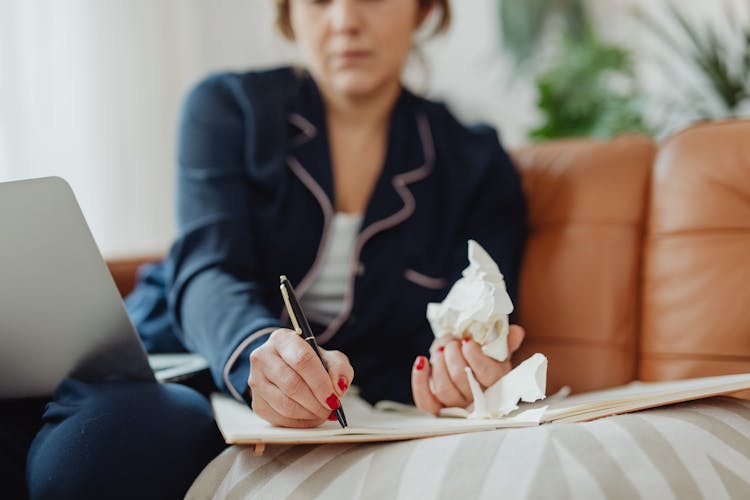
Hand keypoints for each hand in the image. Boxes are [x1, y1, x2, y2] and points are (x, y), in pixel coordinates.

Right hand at [248, 328, 353, 427]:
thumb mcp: (329, 358)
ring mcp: (256, 381)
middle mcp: (263, 357)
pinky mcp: (256, 402)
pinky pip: (279, 419)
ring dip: (309, 414)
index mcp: (282, 339)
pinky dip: (300, 422)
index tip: (334, 398)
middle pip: (292, 384)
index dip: (320, 382)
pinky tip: (310, 416)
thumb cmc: (310, 362)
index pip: (302, 360)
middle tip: (331, 409)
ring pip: (285, 405)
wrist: (287, 368)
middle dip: (316, 402)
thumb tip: (338, 387)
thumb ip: (339, 368)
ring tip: (323, 413)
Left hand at [411, 324, 525, 414]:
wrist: (466, 368)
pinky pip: (425, 400)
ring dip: (439, 365)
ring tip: (440, 350)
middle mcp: (477, 398)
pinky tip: (421, 361)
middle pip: (463, 380)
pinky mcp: (435, 405)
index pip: (488, 374)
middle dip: (453, 356)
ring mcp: (455, 404)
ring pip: (444, 389)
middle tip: (452, 343)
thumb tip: (515, 331)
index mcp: (497, 383)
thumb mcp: (497, 350)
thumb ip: (505, 340)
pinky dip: (419, 381)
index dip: (475, 356)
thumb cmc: (483, 359)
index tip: (467, 341)